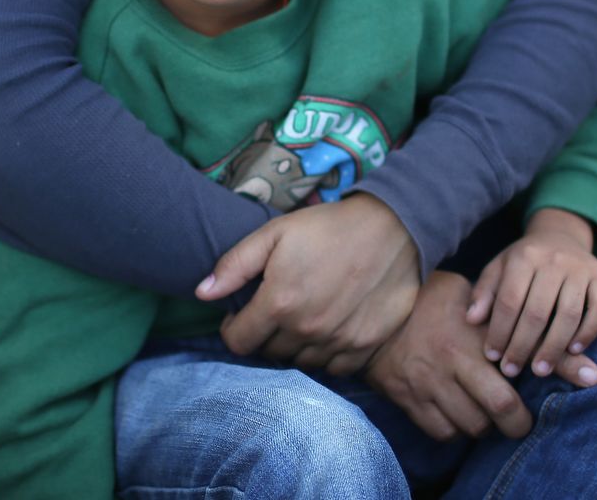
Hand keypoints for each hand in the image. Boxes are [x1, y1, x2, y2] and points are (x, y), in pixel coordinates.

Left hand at [197, 193, 420, 373]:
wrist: (394, 228)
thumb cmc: (329, 227)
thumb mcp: (275, 233)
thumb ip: (235, 265)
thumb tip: (202, 294)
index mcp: (279, 303)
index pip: (237, 342)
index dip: (234, 328)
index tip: (243, 315)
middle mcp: (306, 330)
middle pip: (268, 353)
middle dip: (265, 335)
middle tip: (277, 311)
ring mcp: (337, 342)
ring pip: (299, 363)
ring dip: (295, 346)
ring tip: (303, 319)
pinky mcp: (364, 348)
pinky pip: (333, 369)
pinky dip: (325, 355)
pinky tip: (328, 330)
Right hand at [366, 272, 596, 441]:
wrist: (374, 313)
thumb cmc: (432, 301)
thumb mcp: (472, 297)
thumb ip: (516, 318)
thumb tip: (567, 341)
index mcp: (472, 335)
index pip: (523, 362)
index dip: (555, 378)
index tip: (583, 384)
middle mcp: (452, 363)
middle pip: (500, 408)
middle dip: (517, 422)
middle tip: (520, 422)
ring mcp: (428, 384)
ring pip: (472, 425)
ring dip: (485, 425)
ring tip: (485, 412)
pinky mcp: (410, 400)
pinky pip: (444, 432)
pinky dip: (456, 429)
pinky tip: (458, 413)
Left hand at [465, 208, 596, 381]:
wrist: (560, 236)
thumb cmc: (523, 261)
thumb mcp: (499, 268)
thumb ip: (484, 293)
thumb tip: (472, 320)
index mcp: (524, 257)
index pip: (509, 301)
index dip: (500, 332)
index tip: (492, 356)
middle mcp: (554, 261)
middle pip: (537, 312)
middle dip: (522, 346)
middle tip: (512, 370)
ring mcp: (581, 269)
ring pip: (569, 314)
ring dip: (554, 347)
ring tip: (540, 370)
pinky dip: (588, 333)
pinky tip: (573, 352)